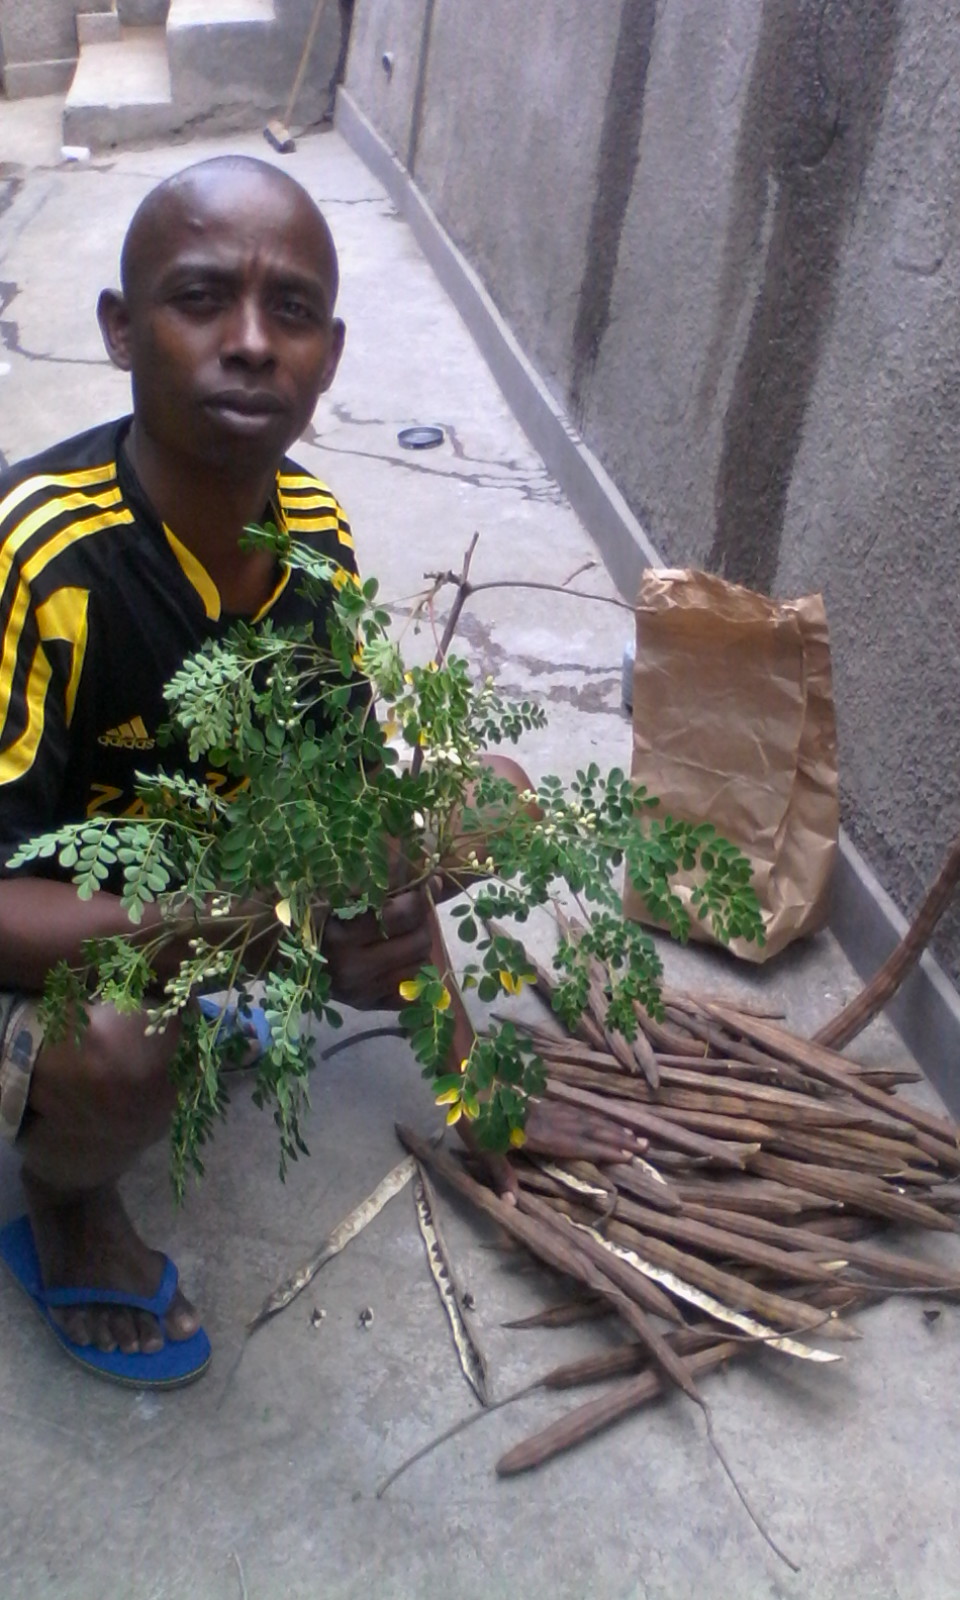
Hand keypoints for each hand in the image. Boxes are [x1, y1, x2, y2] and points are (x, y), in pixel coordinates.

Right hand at [321, 881, 435, 1010]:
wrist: (279, 952)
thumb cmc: (309, 912)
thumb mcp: (335, 891)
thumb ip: (377, 883)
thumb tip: (426, 877)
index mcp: (341, 934)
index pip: (401, 915)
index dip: (422, 896)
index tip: (429, 882)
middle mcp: (353, 968)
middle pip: (418, 941)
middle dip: (422, 920)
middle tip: (412, 908)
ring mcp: (362, 992)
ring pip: (422, 965)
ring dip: (418, 944)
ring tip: (402, 932)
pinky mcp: (368, 1005)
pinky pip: (414, 990)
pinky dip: (414, 971)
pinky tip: (401, 957)